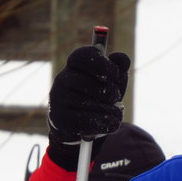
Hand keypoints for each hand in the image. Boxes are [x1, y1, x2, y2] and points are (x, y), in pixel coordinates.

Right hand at [47, 46, 129, 169]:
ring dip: (112, 111)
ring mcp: (59, 100)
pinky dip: (108, 124)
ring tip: (114, 111)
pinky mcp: (62, 120)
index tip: (116, 74)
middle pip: (93, 84)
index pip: (84, 56)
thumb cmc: (99, 95)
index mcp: (73, 64)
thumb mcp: (112, 80)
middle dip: (112, 93)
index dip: (104, 65)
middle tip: (115, 97)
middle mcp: (61, 79)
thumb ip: (119, 67)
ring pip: (94, 105)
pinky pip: (92, 122)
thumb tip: (122, 58)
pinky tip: (112, 122)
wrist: (82, 123)